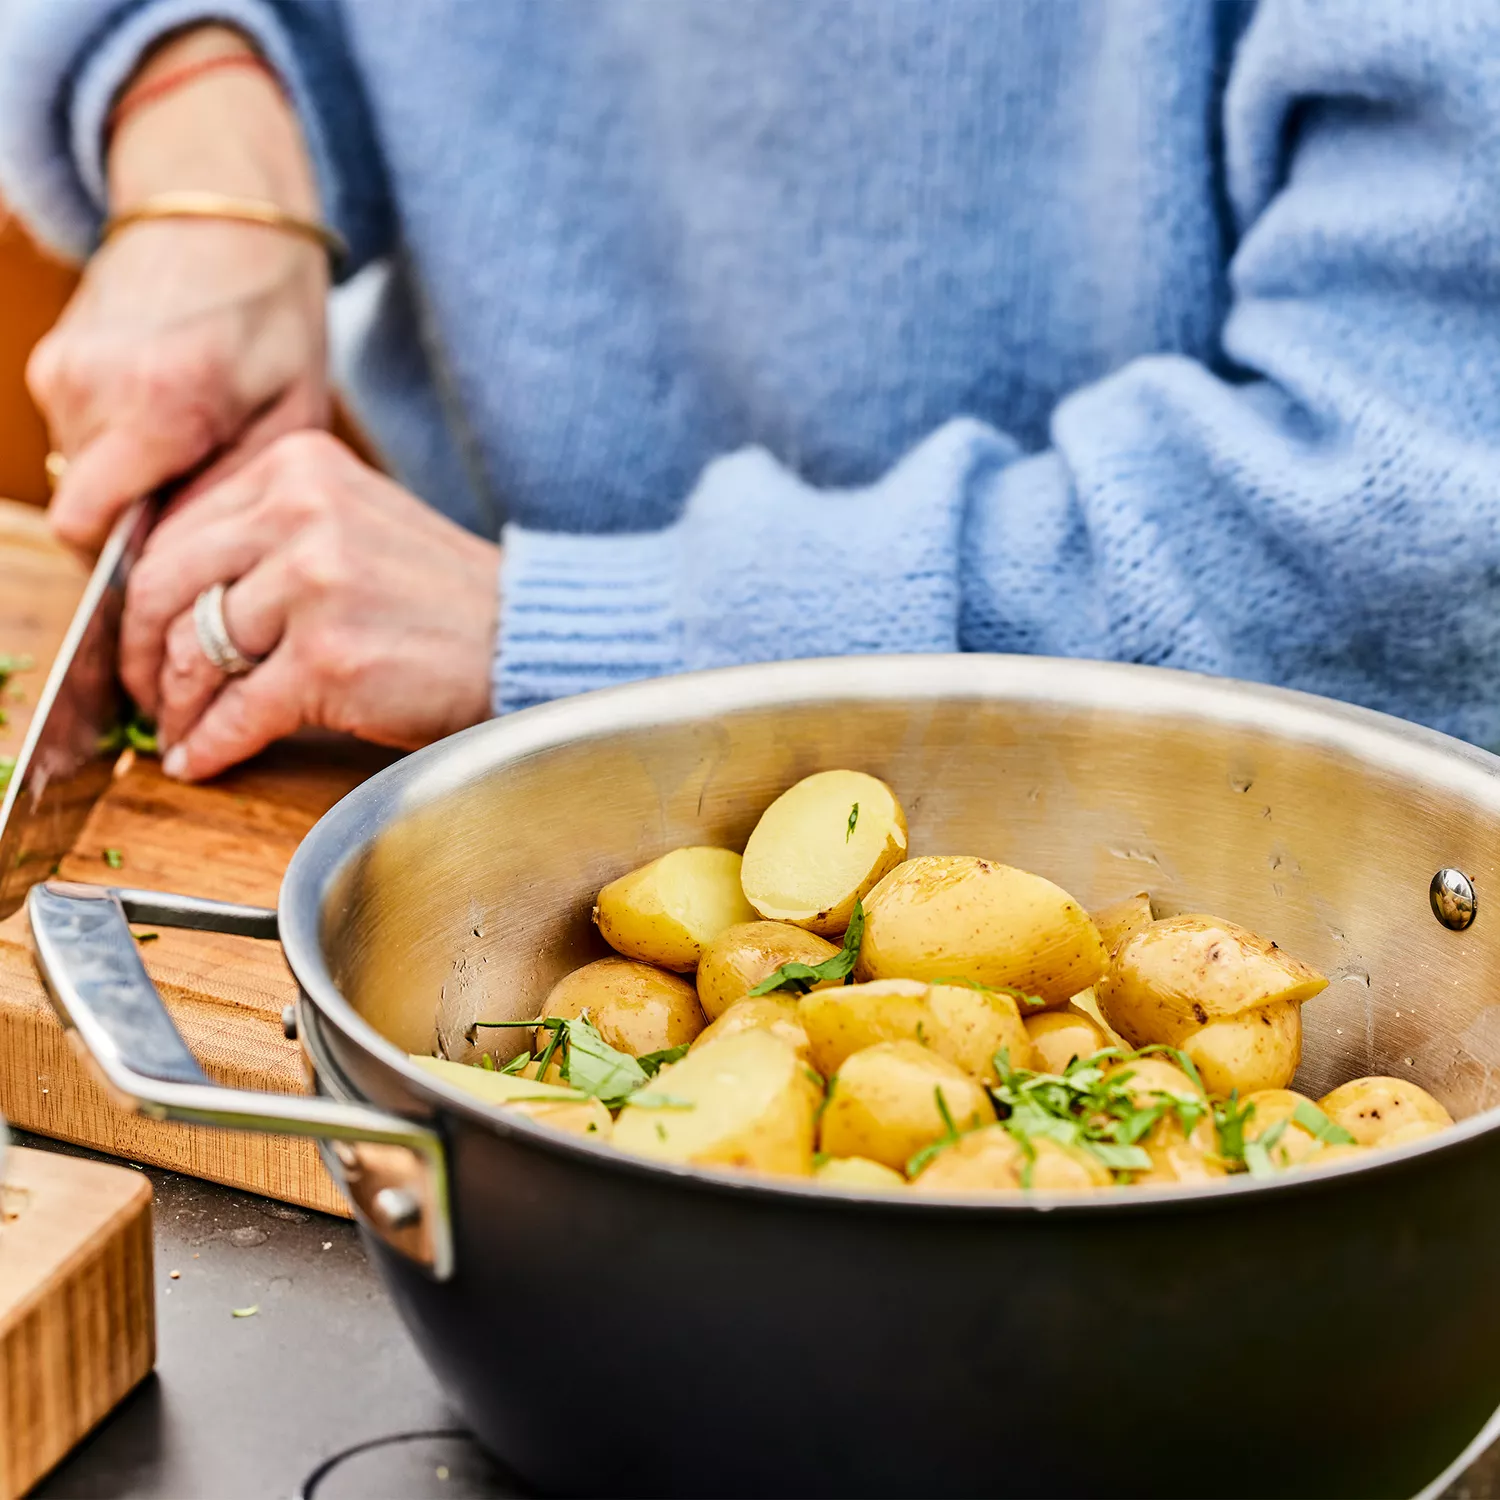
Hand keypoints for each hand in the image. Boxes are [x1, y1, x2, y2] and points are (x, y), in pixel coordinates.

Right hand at [27, 26, 328, 550]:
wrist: (221, 212)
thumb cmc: (272, 317)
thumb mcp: (289, 416)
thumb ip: (232, 496)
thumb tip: (182, 564)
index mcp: (159, 403)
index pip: (89, 531)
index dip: (128, 566)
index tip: (178, 570)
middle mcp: (90, 386)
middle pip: (86, 508)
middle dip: (140, 523)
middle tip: (205, 506)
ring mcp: (60, 368)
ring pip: (81, 474)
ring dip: (133, 480)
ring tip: (197, 445)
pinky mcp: (49, 359)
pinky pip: (79, 435)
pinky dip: (120, 445)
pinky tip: (172, 417)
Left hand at [121, 431, 500, 779]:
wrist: (522, 639)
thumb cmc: (441, 596)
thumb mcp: (352, 522)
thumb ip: (268, 534)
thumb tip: (170, 594)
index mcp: (298, 467)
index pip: (179, 530)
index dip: (146, 594)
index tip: (147, 633)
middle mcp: (299, 513)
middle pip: (167, 587)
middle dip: (143, 652)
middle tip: (148, 690)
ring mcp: (314, 586)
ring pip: (193, 651)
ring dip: (176, 705)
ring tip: (178, 729)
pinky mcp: (329, 660)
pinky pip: (237, 713)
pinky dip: (210, 745)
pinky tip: (201, 759)